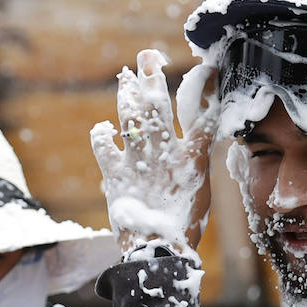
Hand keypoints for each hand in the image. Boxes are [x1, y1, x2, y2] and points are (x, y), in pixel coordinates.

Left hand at [90, 50, 217, 253]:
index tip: (204, 68)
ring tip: (124, 76)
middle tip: (147, 54)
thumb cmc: (184, 226)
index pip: (203, 115)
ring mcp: (139, 161)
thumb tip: (194, 142)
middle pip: (159, 104)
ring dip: (126, 93)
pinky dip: (102, 133)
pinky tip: (103, 127)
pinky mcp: (116, 174)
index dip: (203, 88)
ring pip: (130, 116)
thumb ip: (196, 162)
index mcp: (192, 158)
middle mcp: (166, 153)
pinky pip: (103, 145)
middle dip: (152, 75)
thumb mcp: (201, 191)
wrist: (158, 252)